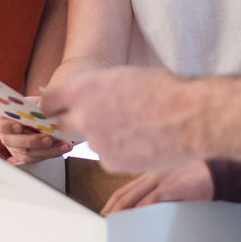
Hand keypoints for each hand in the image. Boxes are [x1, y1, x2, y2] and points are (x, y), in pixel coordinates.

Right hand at [0, 97, 72, 163]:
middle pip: (10, 140)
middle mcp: (4, 133)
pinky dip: (53, 152)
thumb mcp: (35, 101)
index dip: (3, 125)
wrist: (44, 114)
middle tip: (47, 138)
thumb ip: (37, 104)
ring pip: (26, 152)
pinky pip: (37, 158)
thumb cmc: (35, 106)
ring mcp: (13, 147)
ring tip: (62, 144)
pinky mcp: (25, 156)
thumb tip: (42, 109)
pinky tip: (64, 147)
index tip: (18, 125)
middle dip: (31, 140)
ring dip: (46, 149)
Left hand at [41, 66, 200, 172]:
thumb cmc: (165, 92)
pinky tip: (142, 141)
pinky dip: (120, 151)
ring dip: (104, 136)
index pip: (49, 100)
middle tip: (95, 117)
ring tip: (135, 127)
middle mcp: (84, 116)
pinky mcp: (110, 164)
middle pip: (62, 123)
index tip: (59, 106)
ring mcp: (96, 143)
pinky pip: (108, 156)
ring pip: (91, 141)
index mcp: (84, 89)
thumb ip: (99, 90)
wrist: (191, 117)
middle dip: (74, 121)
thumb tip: (89, 97)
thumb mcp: (123, 77)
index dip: (55, 103)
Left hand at [101, 160, 213, 214]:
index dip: (113, 201)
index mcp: (152, 172)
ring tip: (116, 222)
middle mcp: (154, 173)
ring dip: (124, 210)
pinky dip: (143, 207)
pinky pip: (155, 197)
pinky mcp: (175, 185)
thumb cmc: (197, 179)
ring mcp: (164, 178)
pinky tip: (136, 216)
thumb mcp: (172, 181)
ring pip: (137, 195)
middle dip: (114, 208)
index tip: (105, 212)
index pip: (126, 187)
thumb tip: (143, 208)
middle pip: (127, 192)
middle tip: (106, 221)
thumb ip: (158, 191)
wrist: (218, 173)